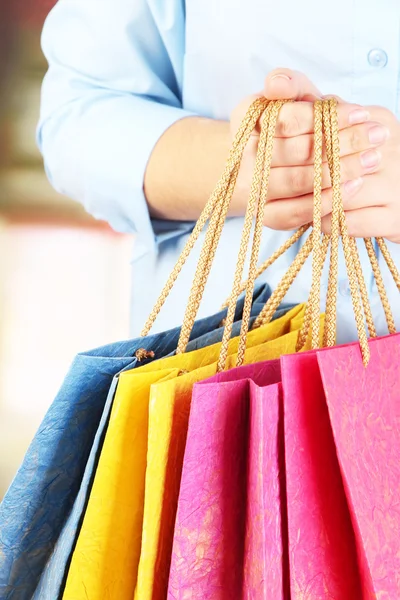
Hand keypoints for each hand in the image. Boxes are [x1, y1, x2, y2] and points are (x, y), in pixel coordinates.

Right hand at [230, 69, 393, 238]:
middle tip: (376, 135)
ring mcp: (251, 188)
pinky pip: (295, 212)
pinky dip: (326, 200)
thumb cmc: (288, 124)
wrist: (268, 162)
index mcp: (245, 119)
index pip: (286, 120)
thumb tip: (277, 85)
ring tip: (372, 158)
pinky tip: (354, 186)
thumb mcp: (290, 97)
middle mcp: (242, 155)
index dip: (325, 117)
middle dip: (341, 143)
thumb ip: (289, 83)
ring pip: (296, 181)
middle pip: (295, 152)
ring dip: (339, 171)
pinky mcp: (266, 214)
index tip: (360, 112)